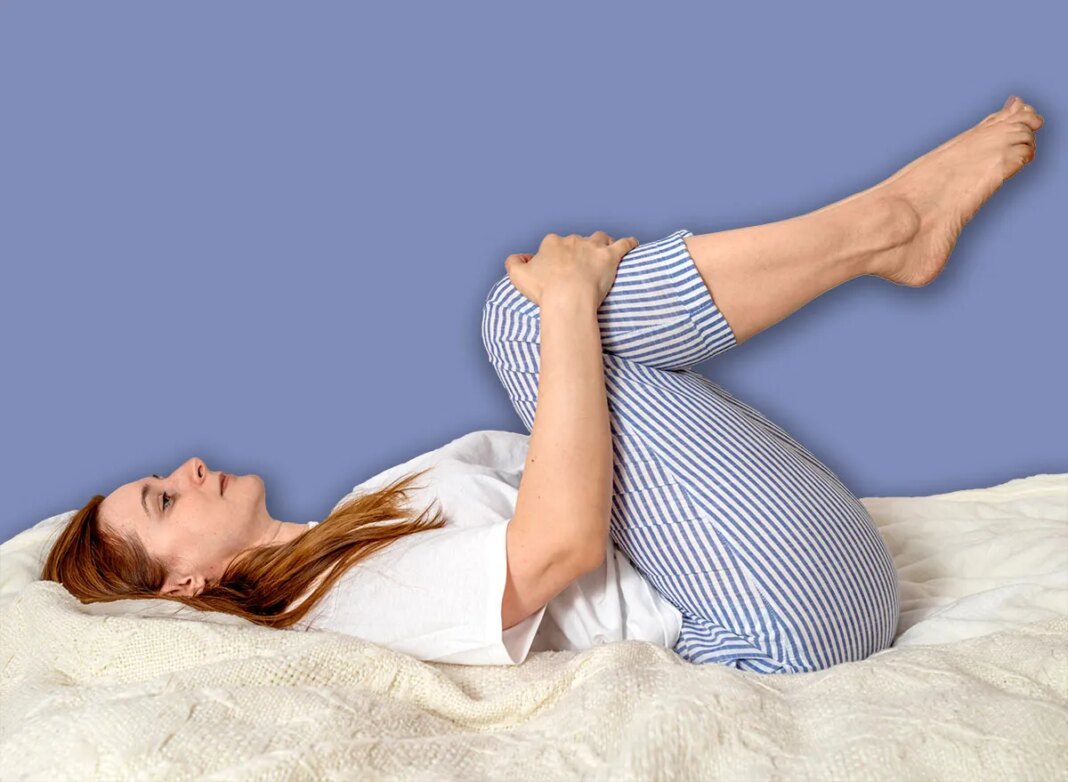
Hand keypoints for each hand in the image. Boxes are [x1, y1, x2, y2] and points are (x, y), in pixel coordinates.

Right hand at [504, 231, 638, 307]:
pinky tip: (633, 243)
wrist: (567, 298)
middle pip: (576, 242)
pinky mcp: (610, 256)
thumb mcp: (517, 276)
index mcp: (552, 243)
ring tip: (603, 250)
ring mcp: (593, 247)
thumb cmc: (544, 290)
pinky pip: (623, 244)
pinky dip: (629, 243)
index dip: (555, 256)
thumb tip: (519, 257)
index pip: (553, 244)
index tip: (556, 269)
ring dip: (601, 243)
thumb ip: (513, 263)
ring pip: (599, 238)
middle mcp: (572, 240)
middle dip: (577, 251)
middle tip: (578, 268)